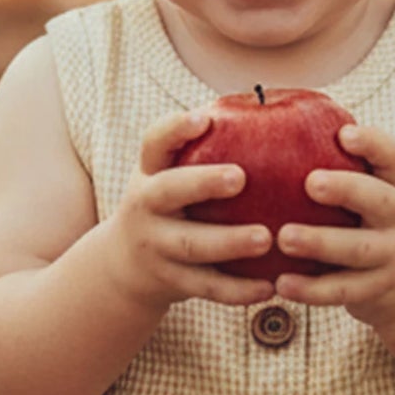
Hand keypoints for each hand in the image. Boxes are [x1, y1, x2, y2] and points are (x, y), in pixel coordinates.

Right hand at [106, 107, 276, 311]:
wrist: (124, 266)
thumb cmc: (169, 205)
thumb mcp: (170, 174)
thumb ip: (208, 147)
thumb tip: (268, 103)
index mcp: (149, 174)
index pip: (154, 143)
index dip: (175, 129)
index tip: (203, 119)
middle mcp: (145, 207)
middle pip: (167, 192)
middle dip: (202, 183)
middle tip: (241, 177)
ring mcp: (156, 247)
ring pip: (191, 246)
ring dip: (228, 243)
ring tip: (265, 238)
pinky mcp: (171, 282)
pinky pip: (207, 287)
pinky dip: (238, 290)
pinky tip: (270, 286)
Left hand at [273, 124, 394, 325]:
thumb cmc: (374, 224)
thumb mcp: (374, 192)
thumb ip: (340, 165)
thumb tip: (274, 114)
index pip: (394, 158)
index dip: (373, 144)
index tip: (344, 134)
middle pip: (381, 201)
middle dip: (347, 190)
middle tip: (310, 183)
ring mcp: (393, 256)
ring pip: (359, 250)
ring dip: (321, 243)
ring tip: (284, 237)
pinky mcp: (377, 291)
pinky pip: (343, 291)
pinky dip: (312, 290)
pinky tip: (281, 284)